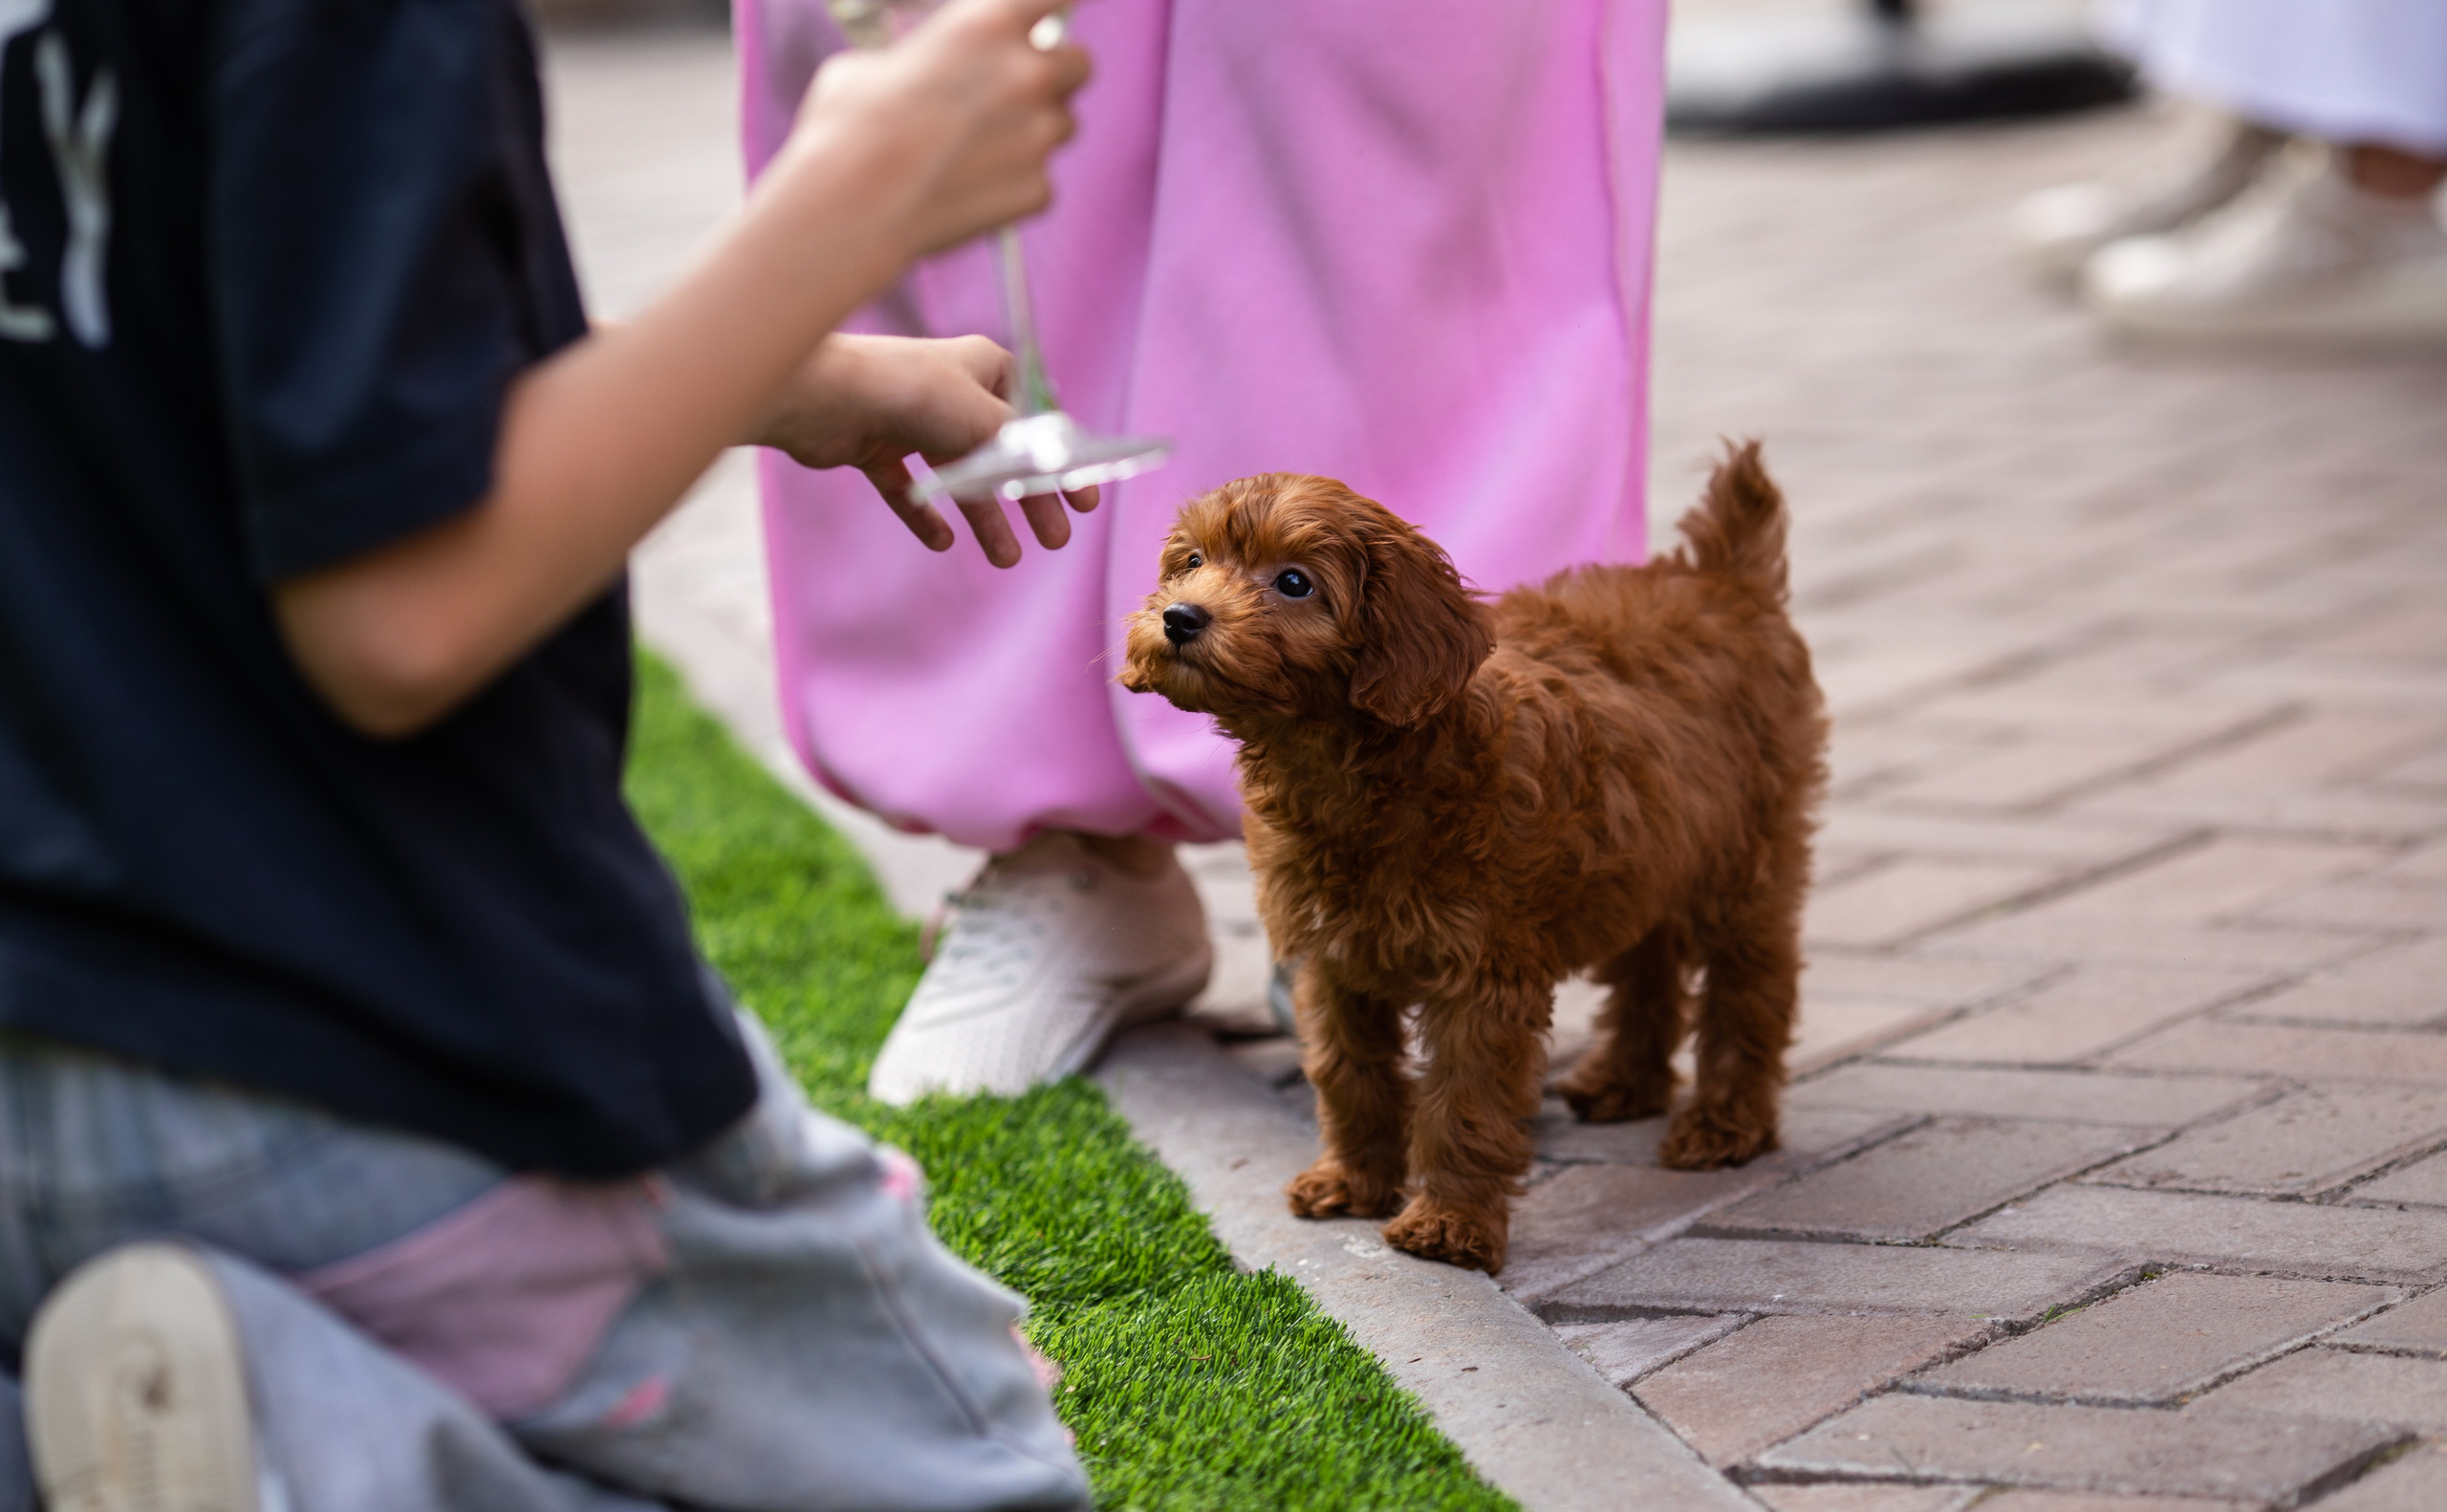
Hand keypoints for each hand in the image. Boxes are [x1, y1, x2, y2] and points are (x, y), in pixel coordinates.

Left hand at [752, 333, 1096, 565]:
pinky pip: (910, 488)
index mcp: (985, 368)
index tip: (1084, 501)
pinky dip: (927, 515)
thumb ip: (1024, 449)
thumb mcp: (987, 420)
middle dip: (1029, 500)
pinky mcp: (876, 446)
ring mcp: (911, 419)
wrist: (827, 396)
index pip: (1035, 421)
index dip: (1060, 463)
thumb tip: (1056, 470)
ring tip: (1006, 559)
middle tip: (1055, 541)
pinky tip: (942, 543)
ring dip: (985, 518)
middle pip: (1000, 454)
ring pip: (959, 476)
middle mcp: (950, 391)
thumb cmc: (915, 394)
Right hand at [786, 0, 1091, 264]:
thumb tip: (923, 73)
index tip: (1048, 19)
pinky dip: (1014, 188)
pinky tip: (969, 193)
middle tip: (1016, 94)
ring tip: (978, 151)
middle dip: (1053, 76)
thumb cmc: (848, 126)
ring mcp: (1040, 135)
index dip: (1052, 9)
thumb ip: (927, 57)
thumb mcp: (877, 62)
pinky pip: (1040, 184)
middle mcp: (1028, 73)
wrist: (851, 203)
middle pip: (1079, 64)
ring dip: (1033, 132)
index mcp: (990, 22)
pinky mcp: (1038, 190)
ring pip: (1062, 126)